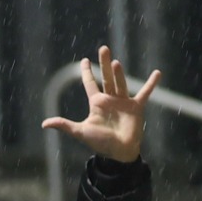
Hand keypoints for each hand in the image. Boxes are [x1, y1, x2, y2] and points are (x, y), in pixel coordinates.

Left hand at [42, 47, 159, 163]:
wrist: (118, 152)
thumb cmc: (99, 143)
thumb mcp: (80, 132)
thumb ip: (64, 125)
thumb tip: (44, 124)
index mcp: (97, 103)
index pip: (90, 83)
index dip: (86, 72)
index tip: (84, 60)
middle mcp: (110, 99)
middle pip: (106, 78)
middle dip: (104, 64)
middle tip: (103, 48)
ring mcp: (124, 102)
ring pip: (120, 83)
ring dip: (119, 73)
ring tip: (115, 63)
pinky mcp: (136, 107)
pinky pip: (145, 93)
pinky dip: (151, 84)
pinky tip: (157, 73)